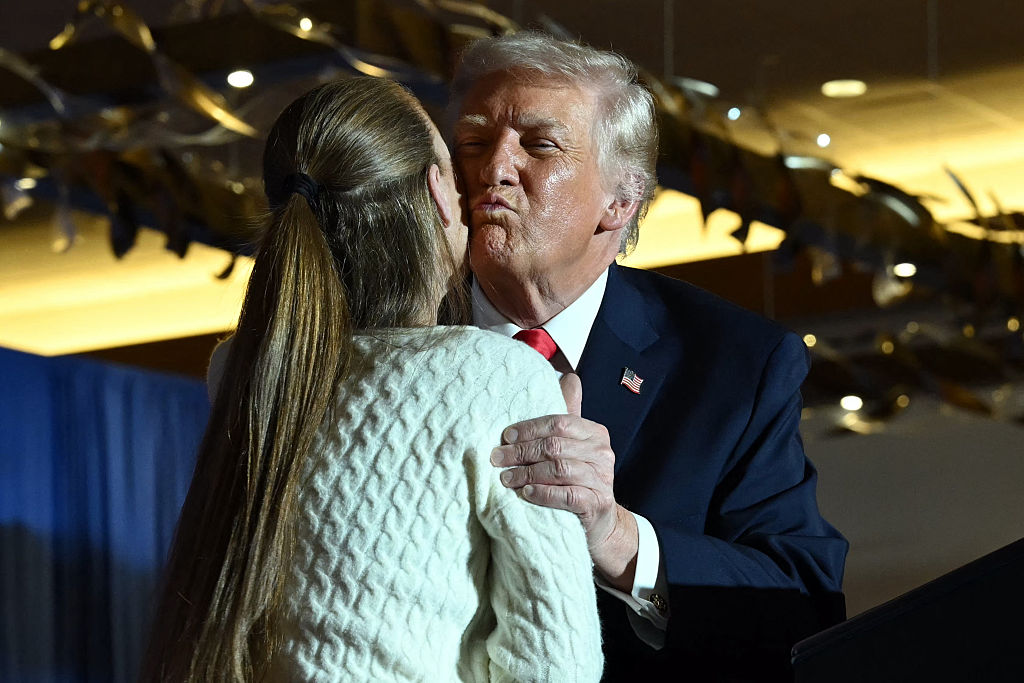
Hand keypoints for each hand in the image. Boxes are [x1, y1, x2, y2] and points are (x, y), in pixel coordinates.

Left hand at [491, 373, 637, 588]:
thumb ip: (565, 418)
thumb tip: (568, 377)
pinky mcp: (597, 504)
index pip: (559, 422)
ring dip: (527, 473)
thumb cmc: (578, 480)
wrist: (600, 523)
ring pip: (559, 470)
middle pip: (555, 446)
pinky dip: (543, 494)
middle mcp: (602, 453)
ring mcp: (602, 479)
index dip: (529, 428)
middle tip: (496, 458)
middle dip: (521, 452)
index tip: (505, 436)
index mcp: (594, 433)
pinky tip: (526, 494)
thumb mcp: (573, 447)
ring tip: (505, 479)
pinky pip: (567, 496)